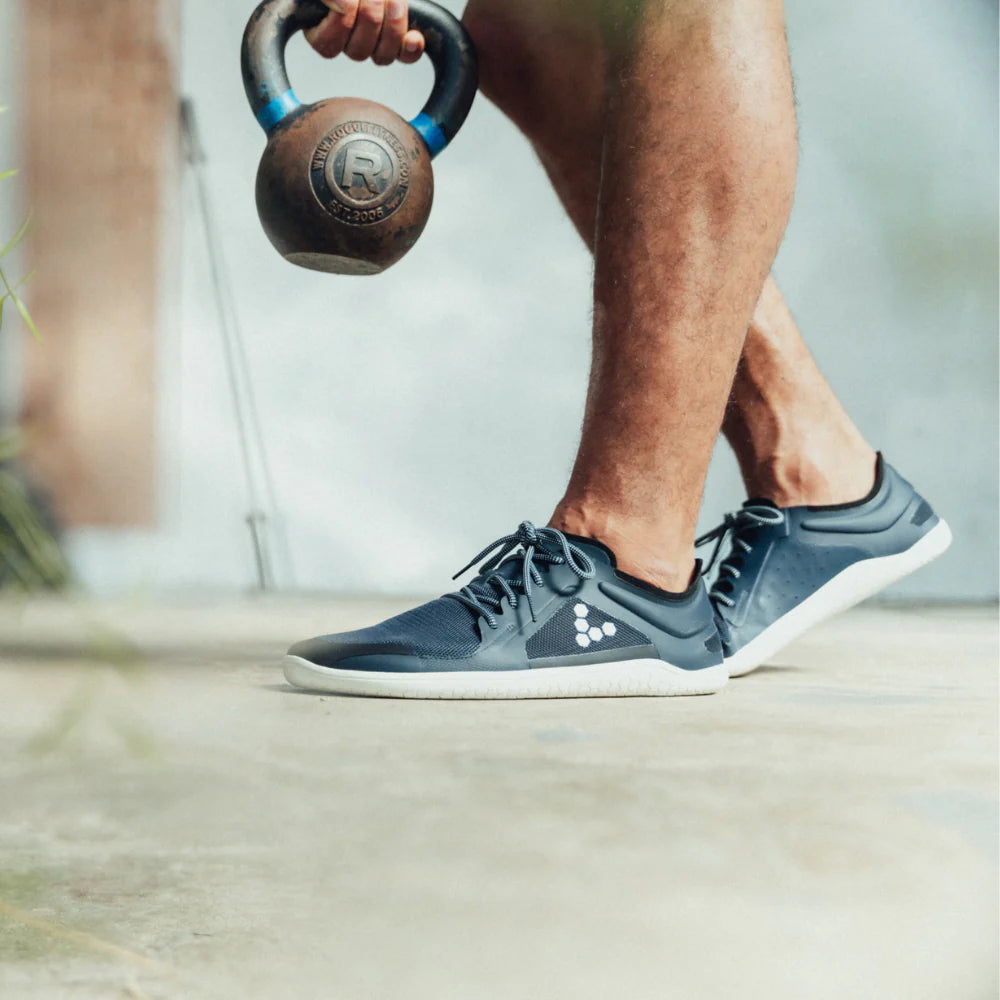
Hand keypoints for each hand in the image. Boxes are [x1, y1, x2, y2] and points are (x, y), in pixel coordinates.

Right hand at [305, 0, 424, 65]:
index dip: (344, 20)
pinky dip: (410, 48)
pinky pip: (404, 56)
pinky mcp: (398, 41)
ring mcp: (373, 42)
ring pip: (382, 55)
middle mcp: (345, 40)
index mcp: (319, 28)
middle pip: (358, 50)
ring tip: (396, 0)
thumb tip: (344, 6)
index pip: (328, 43)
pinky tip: (414, 37)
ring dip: (392, 25)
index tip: (351, 0)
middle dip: (371, 16)